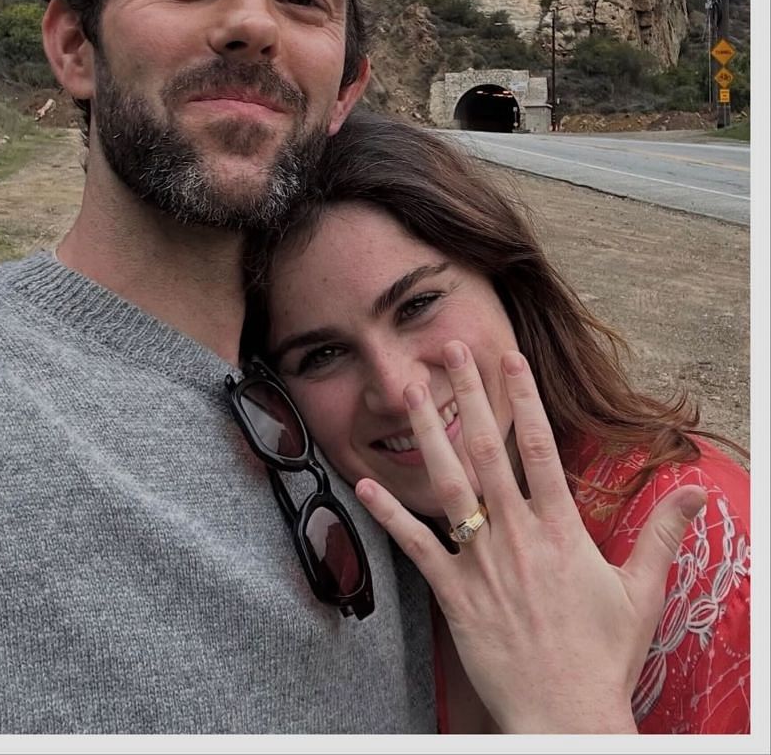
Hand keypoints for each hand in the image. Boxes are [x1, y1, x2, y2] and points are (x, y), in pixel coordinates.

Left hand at [351, 341, 706, 733]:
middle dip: (466, 396)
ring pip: (448, 486)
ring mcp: (482, 562)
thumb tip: (696, 491)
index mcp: (562, 530)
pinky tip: (365, 485)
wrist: (567, 710)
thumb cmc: (604, 654)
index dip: (523, 400)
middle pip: (487, 451)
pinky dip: (390, 515)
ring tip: (404, 392)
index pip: (540, 449)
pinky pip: (416, 548)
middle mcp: (518, 536)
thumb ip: (661, 534)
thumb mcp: (641, 590)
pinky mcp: (454, 594)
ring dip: (425, 436)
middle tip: (447, 351)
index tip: (508, 359)